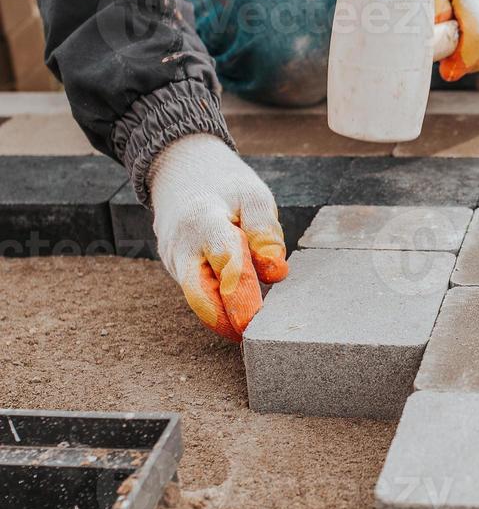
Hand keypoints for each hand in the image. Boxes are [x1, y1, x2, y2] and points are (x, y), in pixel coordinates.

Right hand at [149, 134, 287, 341]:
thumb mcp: (253, 195)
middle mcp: (181, 246)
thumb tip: (275, 272)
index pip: (225, 262)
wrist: (179, 170)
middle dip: (226, 321)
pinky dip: (219, 303)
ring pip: (199, 299)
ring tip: (254, 325)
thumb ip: (264, 232)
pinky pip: (199, 292)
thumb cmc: (224, 184)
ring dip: (225, 315)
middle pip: (199, 296)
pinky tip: (242, 307)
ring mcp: (174, 261)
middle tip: (254, 338)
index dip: (243, 294)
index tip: (259, 319)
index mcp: (203, 221)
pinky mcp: (176, 270)